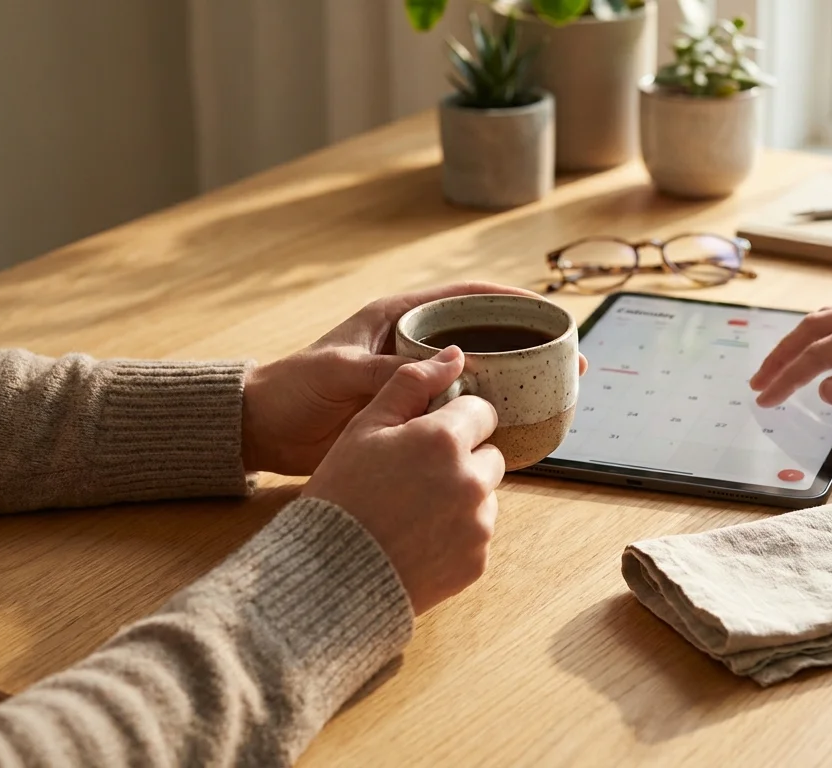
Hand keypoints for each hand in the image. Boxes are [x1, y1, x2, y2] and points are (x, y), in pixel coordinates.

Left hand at [241, 281, 578, 475]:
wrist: (263, 429)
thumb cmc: (293, 388)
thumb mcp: (340, 371)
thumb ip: (390, 368)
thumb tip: (451, 365)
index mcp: (397, 317)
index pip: (464, 297)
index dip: (507, 299)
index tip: (545, 309)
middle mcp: (413, 346)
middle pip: (482, 336)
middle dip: (526, 343)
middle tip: (567, 358)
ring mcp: (415, 382)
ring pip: (477, 377)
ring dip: (514, 383)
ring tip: (557, 394)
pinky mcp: (411, 416)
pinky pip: (459, 413)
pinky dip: (487, 419)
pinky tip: (517, 433)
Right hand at [303, 347, 502, 613]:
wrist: (327, 578)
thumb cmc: (340, 494)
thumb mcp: (364, 428)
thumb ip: (410, 383)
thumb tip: (455, 354)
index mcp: (444, 440)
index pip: (481, 412)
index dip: (455, 420)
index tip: (427, 437)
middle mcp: (471, 481)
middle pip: (489, 455)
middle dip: (462, 459)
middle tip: (416, 476)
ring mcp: (478, 525)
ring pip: (485, 496)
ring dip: (460, 497)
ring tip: (412, 511)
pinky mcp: (477, 562)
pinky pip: (476, 535)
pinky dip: (455, 535)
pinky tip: (417, 539)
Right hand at [749, 302, 831, 417]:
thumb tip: (823, 389)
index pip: (822, 353)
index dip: (789, 376)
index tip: (766, 398)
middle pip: (814, 327)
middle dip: (782, 355)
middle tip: (758, 384)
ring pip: (827, 320)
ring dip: (797, 344)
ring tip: (775, 370)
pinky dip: (818, 337)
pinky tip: (813, 354)